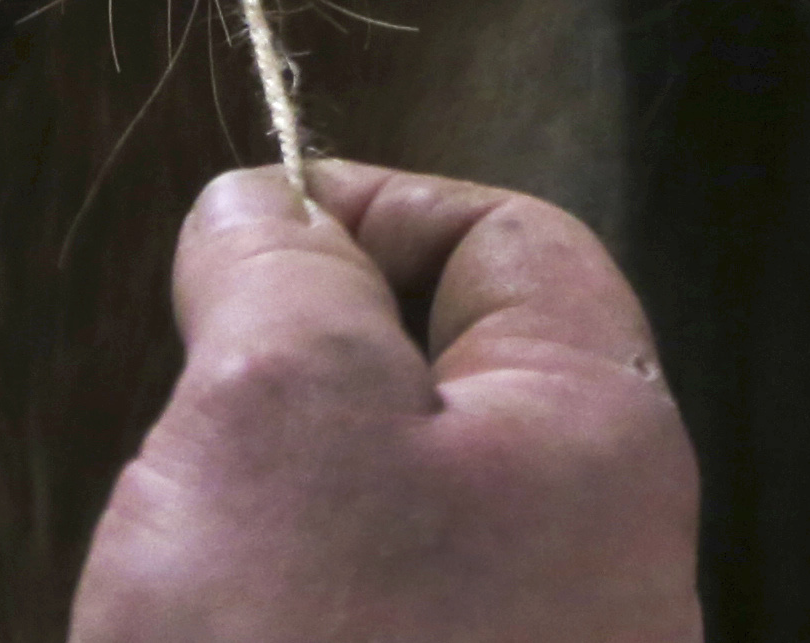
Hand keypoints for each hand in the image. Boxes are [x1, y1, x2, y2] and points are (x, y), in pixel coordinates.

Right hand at [72, 161, 700, 642]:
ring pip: (390, 528)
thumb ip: (281, 272)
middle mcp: (605, 559)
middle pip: (440, 387)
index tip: (241, 252)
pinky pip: (367, 633)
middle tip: (206, 439)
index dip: (364, 212)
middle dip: (296, 390)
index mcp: (598, 431)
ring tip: (204, 589)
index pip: (504, 236)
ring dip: (272, 529)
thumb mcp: (277, 406)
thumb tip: (268, 208)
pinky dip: (276, 627)